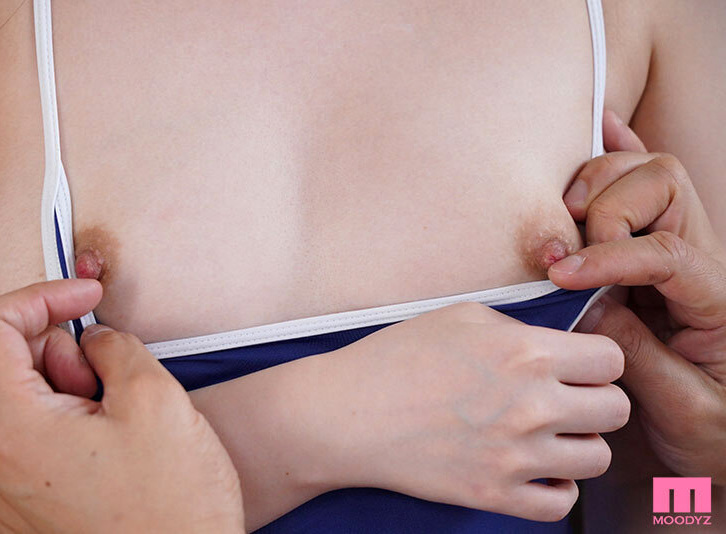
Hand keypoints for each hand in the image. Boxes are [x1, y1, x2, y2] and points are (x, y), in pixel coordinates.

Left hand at [0, 280, 243, 533]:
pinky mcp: (17, 509)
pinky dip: (41, 420)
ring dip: (49, 385)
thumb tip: (94, 340)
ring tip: (103, 411)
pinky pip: (6, 442)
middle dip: (52, 347)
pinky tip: (87, 436)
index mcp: (9, 428)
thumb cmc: (173, 508)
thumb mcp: (156, 400)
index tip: (86, 294)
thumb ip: (116, 348)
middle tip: (104, 371)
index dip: (42, 294)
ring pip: (0, 400)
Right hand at [316, 301, 628, 521]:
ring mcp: (516, 455)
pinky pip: (562, 503)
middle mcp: (532, 404)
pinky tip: (534, 467)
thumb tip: (556, 343)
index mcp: (526, 352)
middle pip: (616, 410)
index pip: (612, 360)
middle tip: (566, 398)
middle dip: (596, 400)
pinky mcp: (495, 494)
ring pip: (598, 458)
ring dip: (579, 443)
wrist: (348, 414)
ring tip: (548, 433)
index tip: (580, 364)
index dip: (598, 360)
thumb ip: (518, 327)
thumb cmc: (396, 357)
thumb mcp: (461, 316)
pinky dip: (556, 485)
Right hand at [548, 110, 725, 481]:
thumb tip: (583, 302)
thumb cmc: (713, 436)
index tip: (561, 278)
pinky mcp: (656, 250)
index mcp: (719, 302)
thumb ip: (636, 356)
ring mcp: (682, 248)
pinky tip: (601, 124)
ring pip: (646, 175)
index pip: (668, 253)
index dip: (609, 258)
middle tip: (563, 253)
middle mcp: (704, 260)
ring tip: (561, 223)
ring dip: (594, 186)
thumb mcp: (683, 413)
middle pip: (662, 186)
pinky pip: (644, 183)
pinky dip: (620, 150)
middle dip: (603, 209)